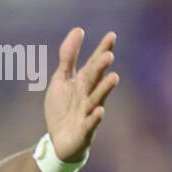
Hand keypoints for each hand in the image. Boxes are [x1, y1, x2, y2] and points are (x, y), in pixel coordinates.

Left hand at [45, 28, 118, 162]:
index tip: (111, 35)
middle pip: (95, 79)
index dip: (102, 50)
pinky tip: (100, 111)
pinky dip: (95, 118)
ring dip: (105, 89)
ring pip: (97, 99)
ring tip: (114, 77)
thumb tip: (78, 29)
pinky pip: (90, 124)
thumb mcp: (61, 80)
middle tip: (108, 55)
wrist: (58, 142)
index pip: (94, 63)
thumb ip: (68, 57)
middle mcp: (88, 95)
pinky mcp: (84, 131)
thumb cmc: (62, 109)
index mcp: (83, 82)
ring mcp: (88, 112)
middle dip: (102, 68)